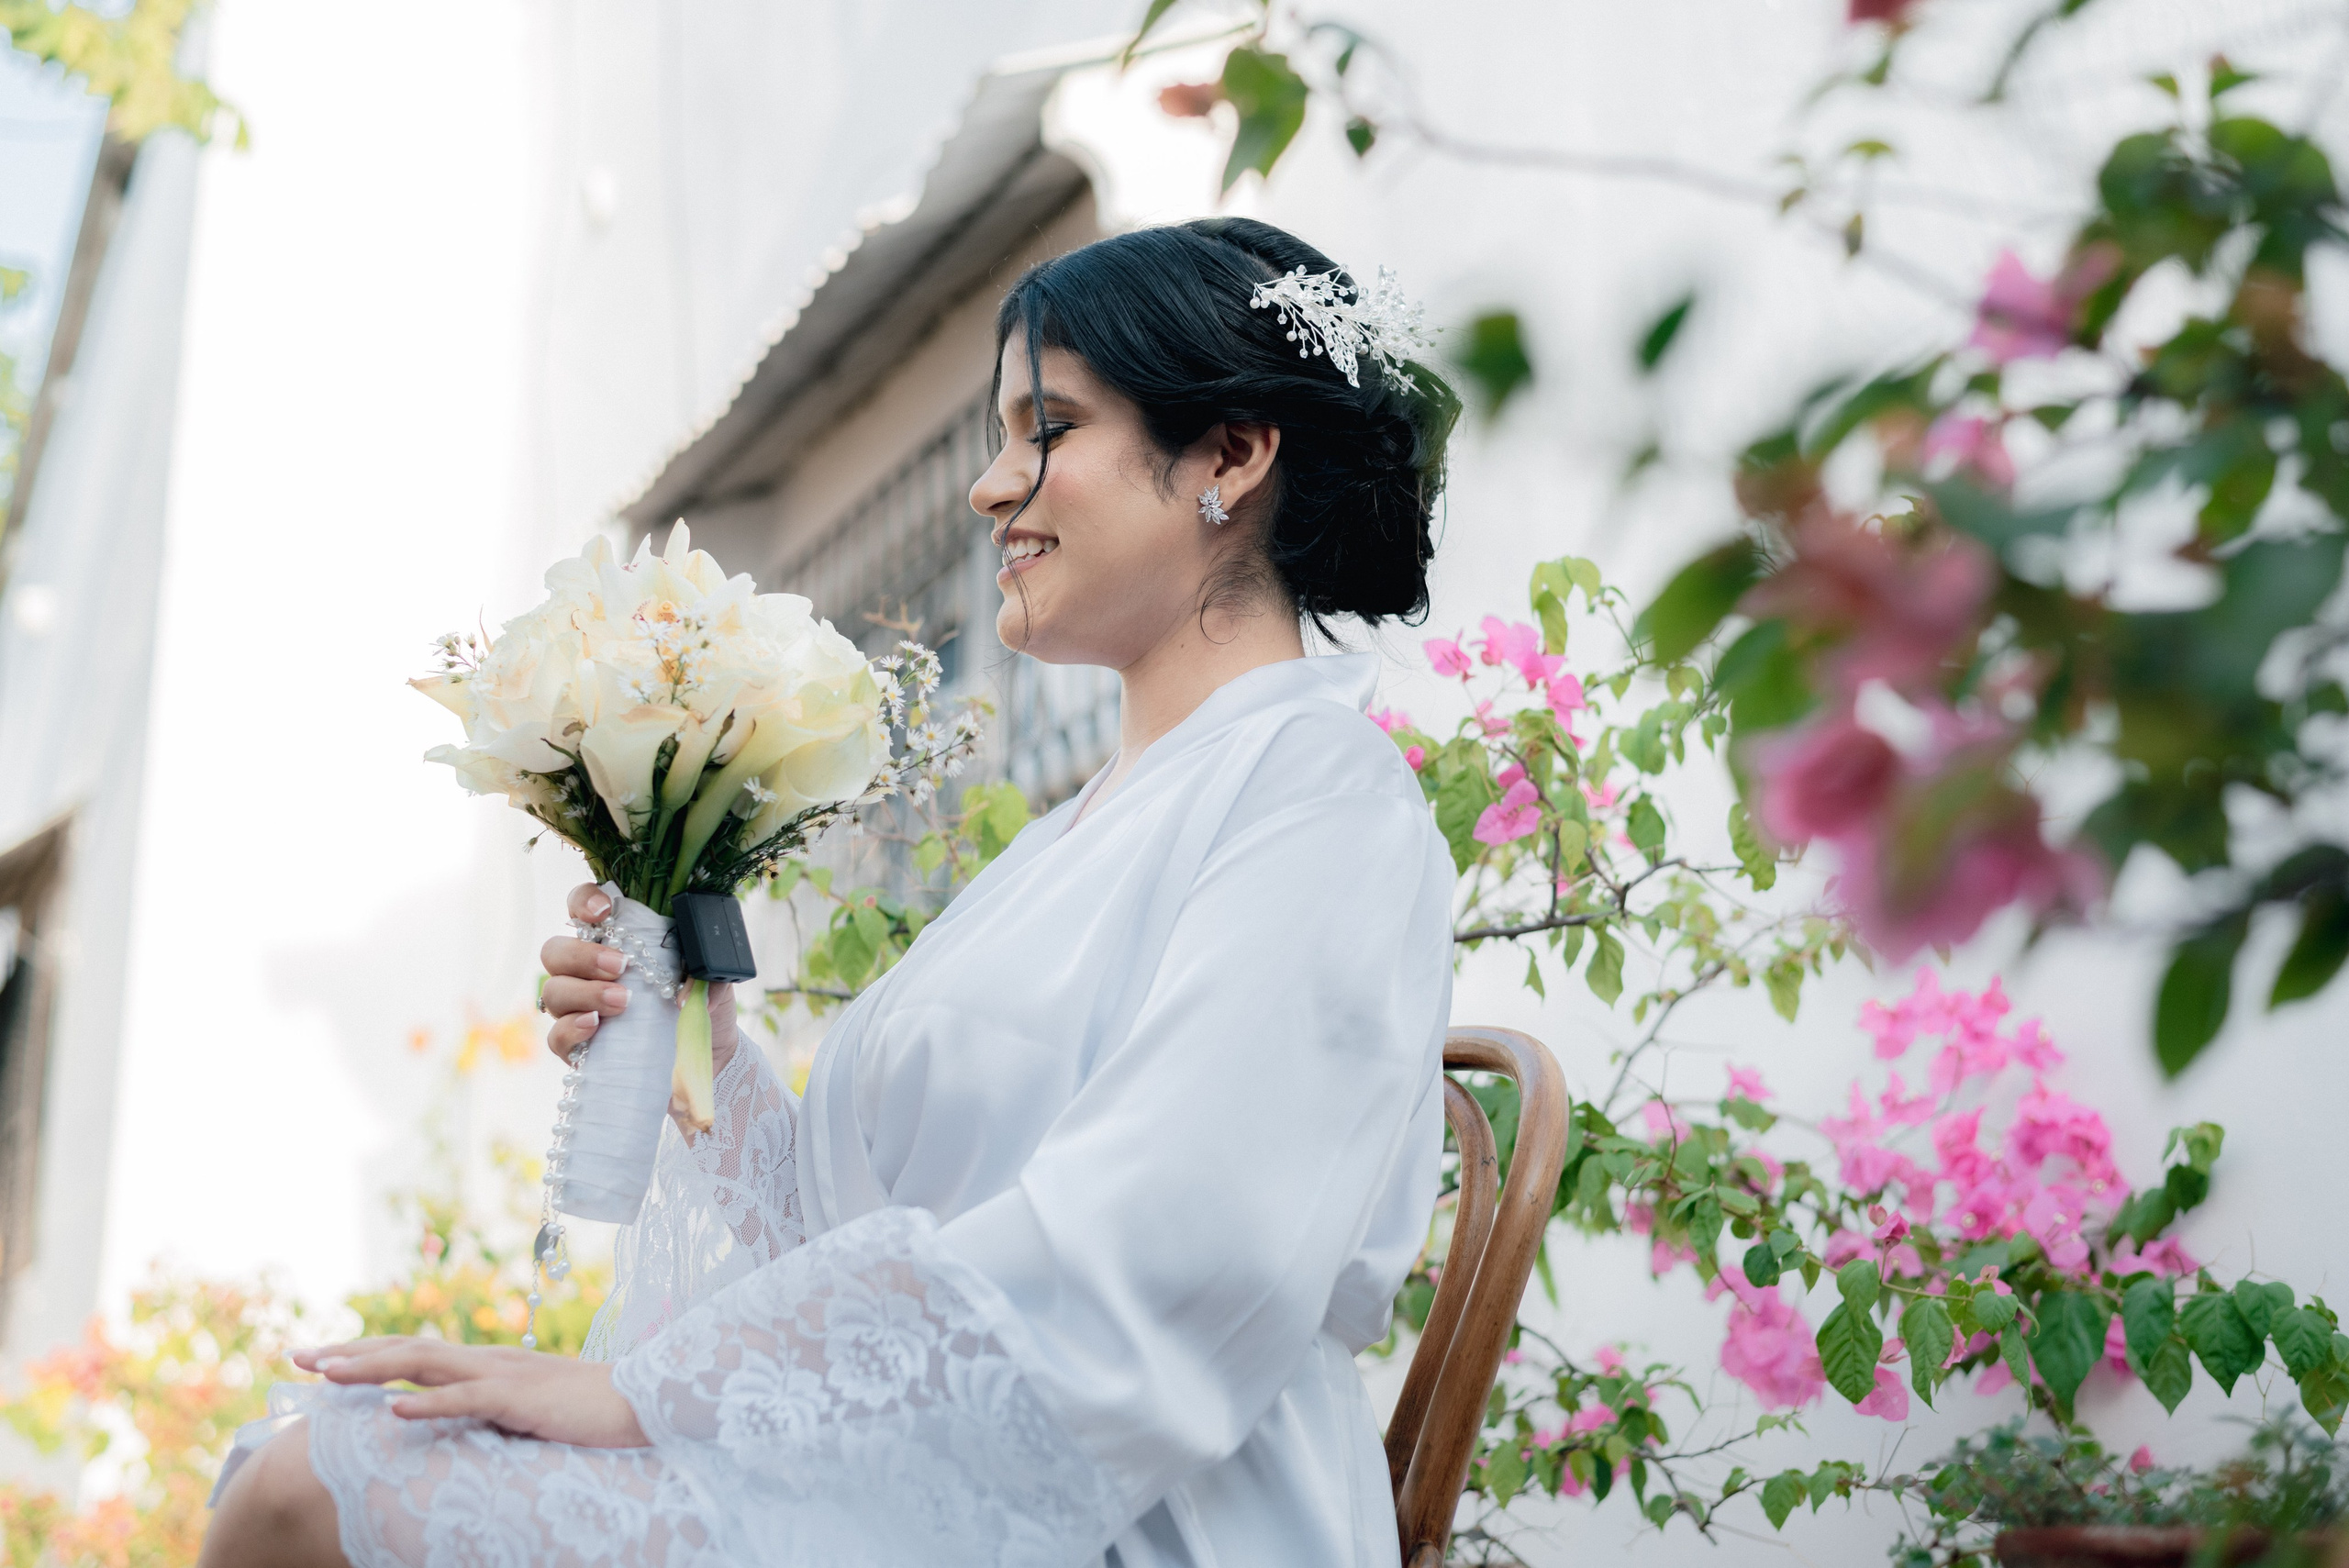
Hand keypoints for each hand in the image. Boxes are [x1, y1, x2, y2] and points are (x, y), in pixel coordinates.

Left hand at [291, 1337, 649, 1446]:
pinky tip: (394, 1409)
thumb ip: (489, 1415)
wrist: (645, 1401)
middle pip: (405, 1349)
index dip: (362, 1353)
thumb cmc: (588, 1414)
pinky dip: (429, 1403)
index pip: (411, 1353)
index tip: (316, 1358)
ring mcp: (503, 1376)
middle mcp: (485, 1361)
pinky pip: (467, 1399)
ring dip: (372, 1368)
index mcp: (484, 1365)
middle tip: (296, 1355)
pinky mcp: (522, 1399)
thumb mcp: (525, 1415)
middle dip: (348, 1352)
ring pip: (425, 1365)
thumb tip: (454, 1430)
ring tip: (326, 1375)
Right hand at [541, 884, 738, 1135]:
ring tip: (622, 1002)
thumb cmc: (702, 1005)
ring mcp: (577, 1008)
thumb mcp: (713, 980)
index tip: (603, 911)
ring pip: (553, 991)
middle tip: (620, 966)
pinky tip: (595, 1027)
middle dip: (583, 955)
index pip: (583, 907)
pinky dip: (572, 1029)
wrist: (709, 1057)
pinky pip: (556, 1036)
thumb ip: (705, 968)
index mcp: (616, 941)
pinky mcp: (577, 1046)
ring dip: (585, 993)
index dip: (584, 901)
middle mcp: (587, 971)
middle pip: (556, 951)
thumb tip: (690, 979)